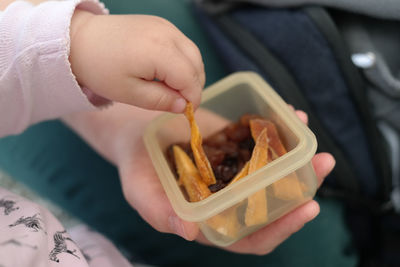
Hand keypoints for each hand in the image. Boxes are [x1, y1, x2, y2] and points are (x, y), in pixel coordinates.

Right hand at [64, 104, 334, 254]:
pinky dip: (280, 129)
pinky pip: (263, 140)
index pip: (252, 235)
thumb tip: (188, 232)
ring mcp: (236, 168)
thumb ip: (160, 212)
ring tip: (310, 134)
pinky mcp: (236, 143)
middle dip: (302, 185)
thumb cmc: (137, 167)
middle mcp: (231, 196)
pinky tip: (291, 114)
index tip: (307, 208)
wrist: (137, 131)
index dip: (280, 227)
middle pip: (273, 201)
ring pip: (274, 170)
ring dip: (298, 155)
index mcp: (213, 218)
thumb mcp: (141, 191)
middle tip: (324, 163)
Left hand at [69, 10, 204, 111]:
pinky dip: (183, 61)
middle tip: (180, 103)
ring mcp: (166, 26)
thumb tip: (183, 106)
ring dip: (191, 73)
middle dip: (194, 86)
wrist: (81, 39)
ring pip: (194, 53)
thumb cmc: (100, 68)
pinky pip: (183, 44)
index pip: (190, 79)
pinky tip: (170, 72)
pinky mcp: (161, 24)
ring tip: (175, 89)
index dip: (193, 99)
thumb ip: (160, 100)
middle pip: (197, 64)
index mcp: (160, 51)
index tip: (187, 113)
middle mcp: (168, 34)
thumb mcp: (129, 93)